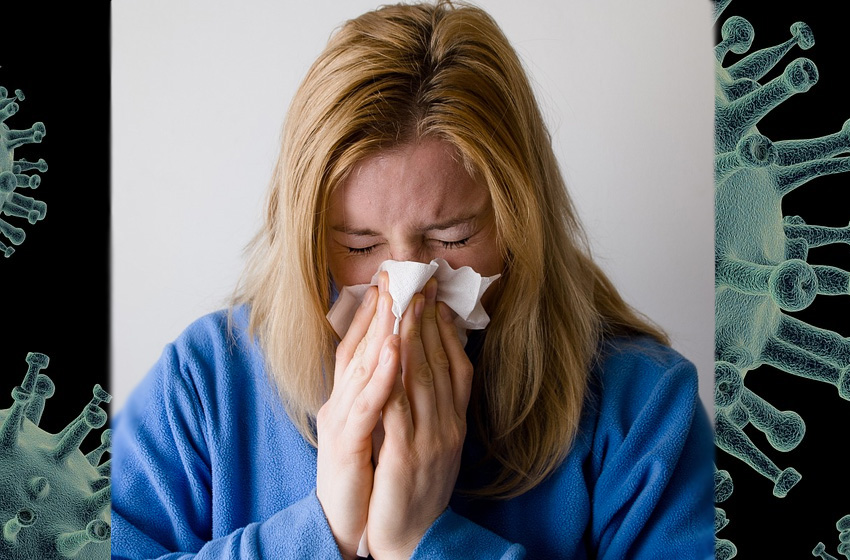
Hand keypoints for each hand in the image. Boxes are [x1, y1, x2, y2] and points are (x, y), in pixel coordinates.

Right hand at [316, 273, 398, 559]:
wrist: (347, 526)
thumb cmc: (364, 476)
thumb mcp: (375, 428)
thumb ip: (383, 394)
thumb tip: (401, 361)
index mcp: (349, 398)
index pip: (359, 345)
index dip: (373, 312)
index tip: (390, 280)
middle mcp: (340, 403)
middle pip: (358, 346)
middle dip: (379, 308)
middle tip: (396, 272)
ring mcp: (340, 422)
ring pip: (361, 367)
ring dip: (380, 330)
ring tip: (397, 297)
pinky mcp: (346, 444)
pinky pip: (367, 404)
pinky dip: (381, 375)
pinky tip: (394, 350)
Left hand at [366, 277, 473, 558]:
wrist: (413, 540)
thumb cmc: (419, 488)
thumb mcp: (436, 442)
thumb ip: (436, 406)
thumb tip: (432, 365)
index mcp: (455, 421)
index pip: (455, 364)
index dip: (444, 326)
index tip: (432, 292)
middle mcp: (449, 425)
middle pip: (439, 362)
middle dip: (425, 317)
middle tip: (417, 279)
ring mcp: (432, 440)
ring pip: (421, 377)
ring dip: (412, 335)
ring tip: (403, 298)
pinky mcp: (408, 457)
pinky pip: (399, 408)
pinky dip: (394, 375)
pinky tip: (388, 348)